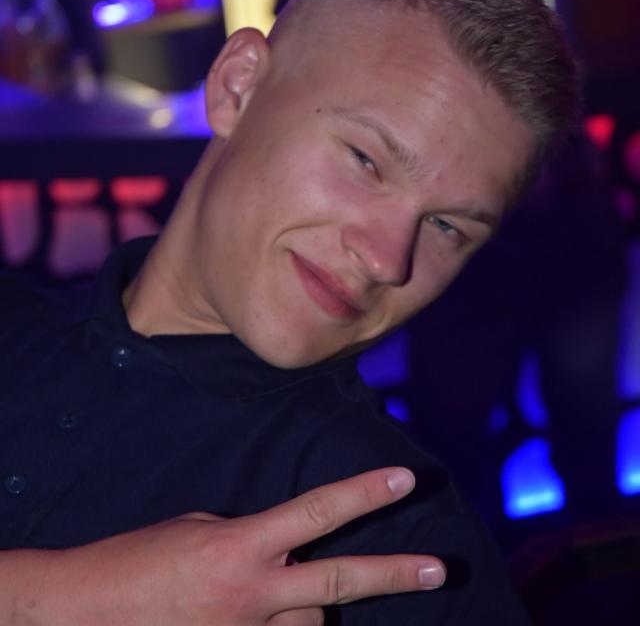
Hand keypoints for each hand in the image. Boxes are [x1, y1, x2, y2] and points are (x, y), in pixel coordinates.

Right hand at [14, 468, 445, 624]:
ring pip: (311, 624)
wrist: (82, 612)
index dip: (363, 493)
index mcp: (241, 544)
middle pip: (336, 581)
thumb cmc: (139, 559)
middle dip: (393, 573)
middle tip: (438, 569)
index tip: (402, 478)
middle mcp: (252, 592)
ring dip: (307, 612)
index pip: (316, 511)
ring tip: (281, 597)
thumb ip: (252, 540)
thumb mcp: (200, 529)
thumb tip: (286, 550)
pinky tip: (268, 618)